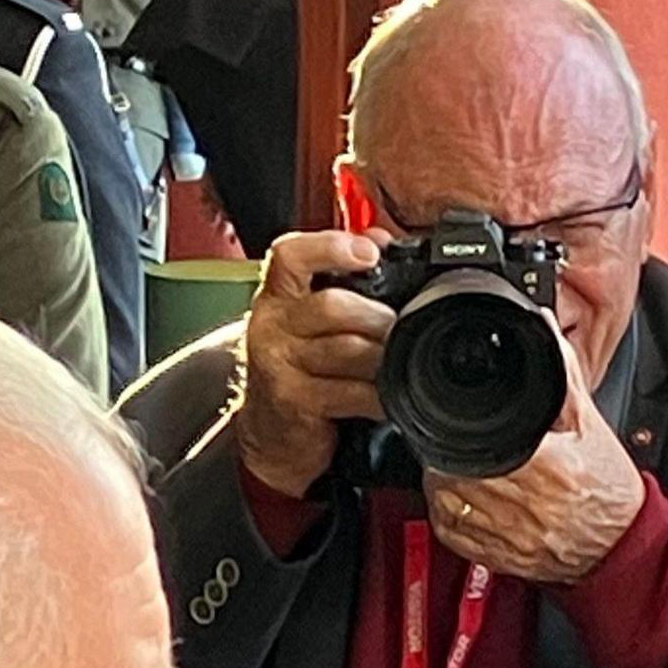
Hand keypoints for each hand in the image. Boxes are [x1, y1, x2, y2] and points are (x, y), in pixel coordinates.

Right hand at [232, 230, 397, 502]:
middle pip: (332, 306)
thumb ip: (341, 273)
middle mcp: (272, 325)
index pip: (290, 256)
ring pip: (346, 349)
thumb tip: (379, 237)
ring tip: (398, 361)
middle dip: (377, 317)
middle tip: (399, 326)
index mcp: (278, 295)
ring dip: (382, 357)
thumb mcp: (309, 315)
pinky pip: (348, 392)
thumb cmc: (297, 365)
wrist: (269, 429)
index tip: (368, 253)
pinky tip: (387, 396)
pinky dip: (376, 395)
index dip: (329, 248)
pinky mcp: (294, 401)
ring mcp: (279, 364)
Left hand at [424, 350, 645, 587]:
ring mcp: (512, 536)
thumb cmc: (609, 489)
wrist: (623, 546)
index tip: (457, 419)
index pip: (486, 445)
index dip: (463, 430)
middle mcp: (529, 506)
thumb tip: (541, 326)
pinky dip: (446, 514)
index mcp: (551, 468)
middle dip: (449, 453)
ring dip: (441, 483)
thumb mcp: (592, 425)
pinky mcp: (501, 559)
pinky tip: (456, 499)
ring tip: (453, 465)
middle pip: (459, 473)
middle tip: (455, 440)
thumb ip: (562, 375)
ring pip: (449, 504)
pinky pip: (453, 536)